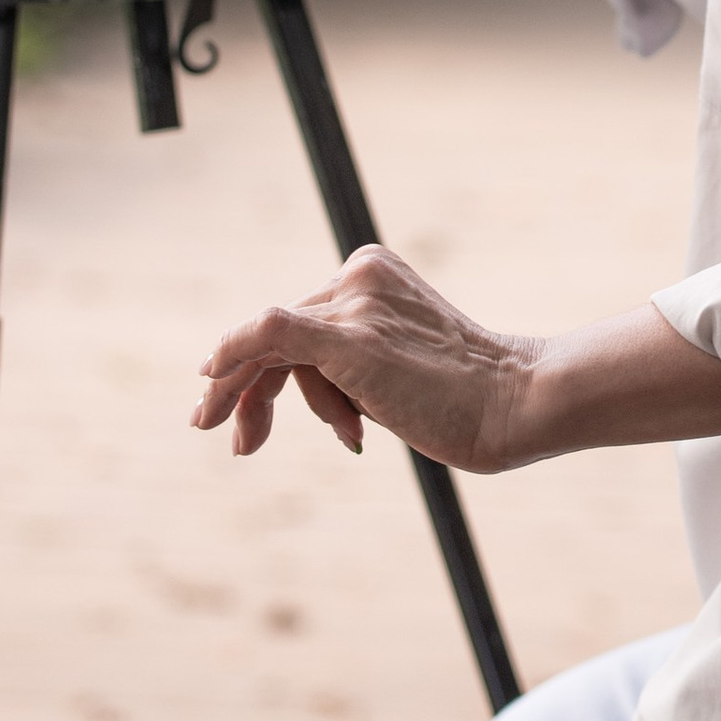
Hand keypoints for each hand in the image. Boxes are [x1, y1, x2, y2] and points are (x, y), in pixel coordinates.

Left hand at [193, 246, 540, 470]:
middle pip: (277, 334)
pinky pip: (269, 332)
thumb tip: (313, 394)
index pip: (302, 322)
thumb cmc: (469, 401)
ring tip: (245, 445)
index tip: (246, 417)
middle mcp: (359, 278)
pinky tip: (206, 376)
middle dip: (243, 385)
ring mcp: (355, 305)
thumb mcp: (399, 370)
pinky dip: (232, 352)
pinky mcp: (349, 337)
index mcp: (374, 275)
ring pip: (269, 346)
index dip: (266, 371)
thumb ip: (355, 366)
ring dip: (245, 396)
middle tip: (207, 427)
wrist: (514, 405)